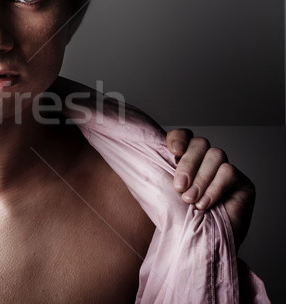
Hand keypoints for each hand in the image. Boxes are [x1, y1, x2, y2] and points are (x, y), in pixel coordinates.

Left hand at [166, 129, 255, 247]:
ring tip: (191, 200)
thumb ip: (157, 173)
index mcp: (185, 159)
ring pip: (216, 155)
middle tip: (179, 187)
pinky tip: (206, 204)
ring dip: (201, 178)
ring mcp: (224, 170)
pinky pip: (229, 172)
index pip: (184, 136)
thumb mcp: (162, 193)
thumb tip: (140, 154)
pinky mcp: (241, 182)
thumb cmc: (178, 219)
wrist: (198, 245)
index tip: (172, 152)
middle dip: (188, 164)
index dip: (179, 138)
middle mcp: (205, 161)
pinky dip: (215, 187)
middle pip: (199, 143)